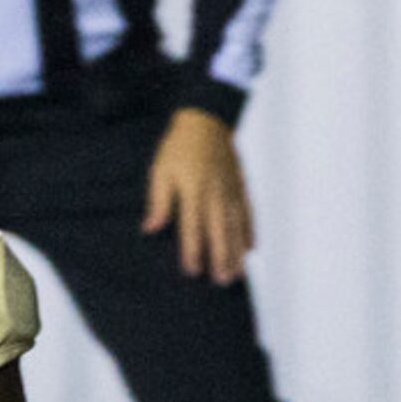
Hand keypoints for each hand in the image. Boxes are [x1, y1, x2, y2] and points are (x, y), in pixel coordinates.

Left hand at [141, 108, 254, 284]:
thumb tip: (150, 230)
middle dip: (221, 258)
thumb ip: (158, 202)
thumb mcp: (161, 171)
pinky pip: (248, 213)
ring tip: (237, 274)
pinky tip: (250, 249)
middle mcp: (215, 194)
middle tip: (222, 282)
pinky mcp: (240, 186)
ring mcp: (231, 191)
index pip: (193, 228)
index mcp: (193, 191)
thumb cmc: (177, 147)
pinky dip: (250, 231)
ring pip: (236, 227)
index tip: (192, 271)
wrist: (206, 119)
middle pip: (219, 232)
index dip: (192, 251)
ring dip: (237, 252)